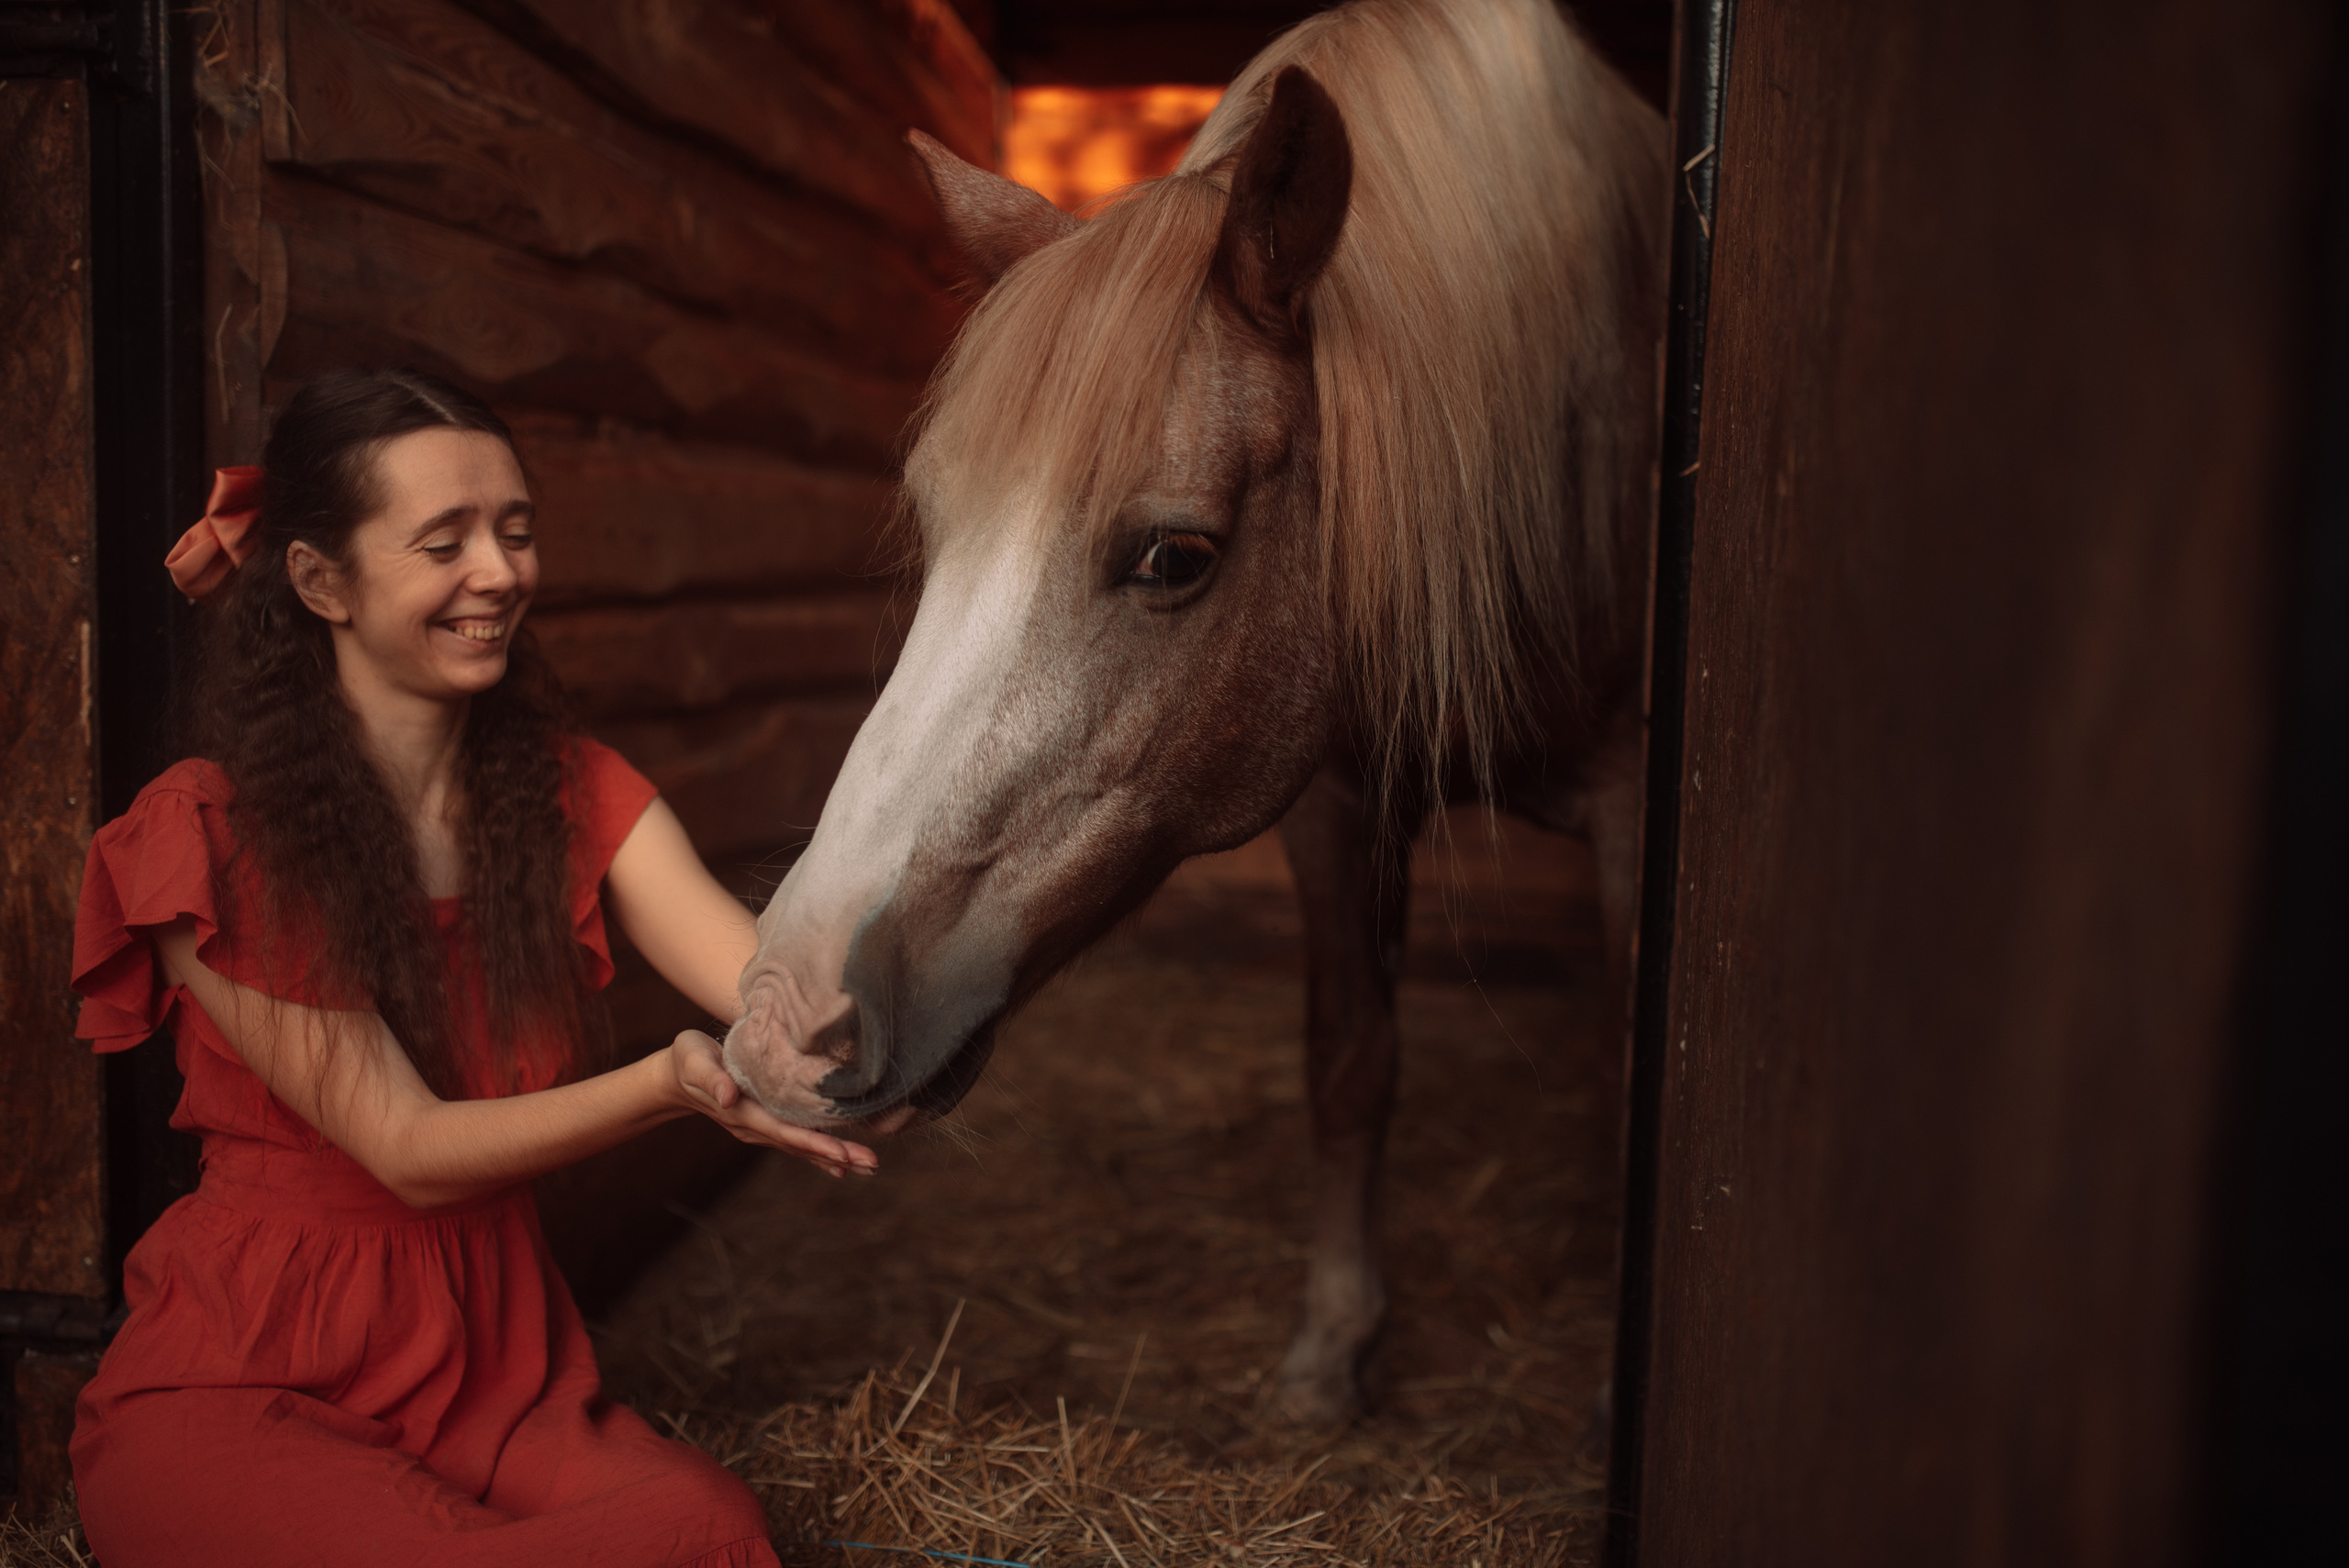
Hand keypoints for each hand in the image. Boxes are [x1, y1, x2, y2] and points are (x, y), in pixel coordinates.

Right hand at [666, 1029, 879, 1179]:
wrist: (677, 1075)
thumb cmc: (688, 1060)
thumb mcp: (694, 1062)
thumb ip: (710, 1078)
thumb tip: (727, 1096)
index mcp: (742, 1113)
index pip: (784, 1132)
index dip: (814, 1142)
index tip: (842, 1153)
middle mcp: (754, 1127)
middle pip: (801, 1145)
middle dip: (837, 1155)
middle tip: (871, 1165)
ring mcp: (761, 1128)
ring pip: (802, 1146)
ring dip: (835, 1157)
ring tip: (868, 1167)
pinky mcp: (766, 1122)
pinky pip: (797, 1140)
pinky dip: (820, 1152)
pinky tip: (842, 1163)